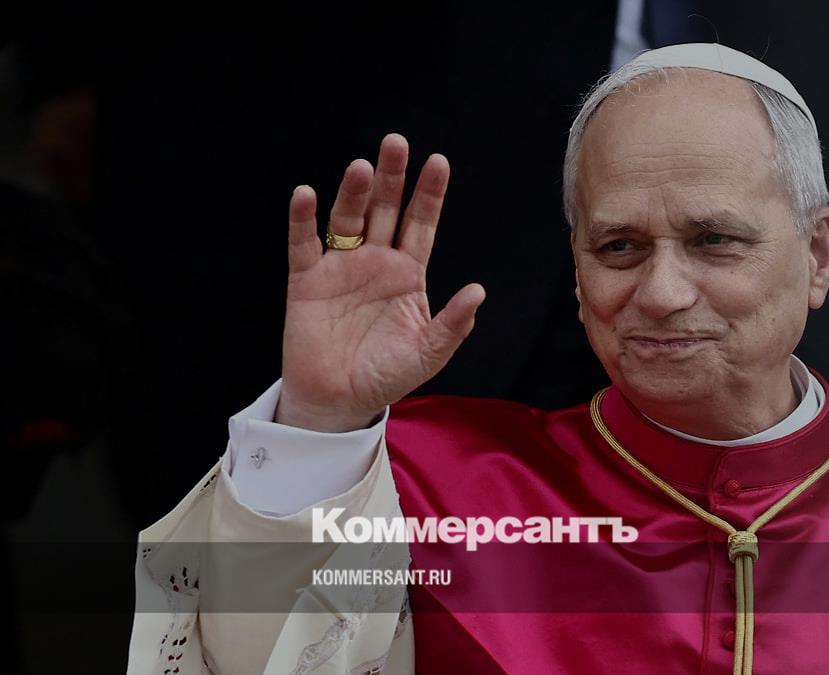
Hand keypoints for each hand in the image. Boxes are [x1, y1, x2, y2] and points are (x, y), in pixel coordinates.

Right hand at [276, 134, 484, 431]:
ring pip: (347, 219)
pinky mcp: (306, 281)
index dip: (429, 194)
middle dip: (392, 178)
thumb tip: (478, 291)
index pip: (421, 224)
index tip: (439, 162)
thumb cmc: (386, 376)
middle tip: (396, 143)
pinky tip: (305, 194)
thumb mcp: (428, 353)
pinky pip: (303, 244)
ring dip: (353, 193)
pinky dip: (302, 220)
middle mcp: (374, 261)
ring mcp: (340, 267)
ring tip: (362, 167)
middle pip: (384, 210)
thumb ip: (452, 323)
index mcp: (407, 273)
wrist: (340, 402)